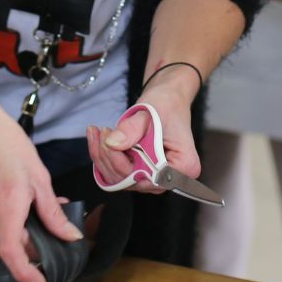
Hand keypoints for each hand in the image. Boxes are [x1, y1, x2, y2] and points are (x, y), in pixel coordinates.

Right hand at [0, 92, 82, 281]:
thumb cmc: (6, 143)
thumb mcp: (38, 175)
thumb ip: (52, 211)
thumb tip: (68, 236)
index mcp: (8, 208)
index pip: (13, 254)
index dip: (27, 274)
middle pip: (17, 241)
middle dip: (38, 234)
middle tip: (58, 216)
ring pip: (9, 229)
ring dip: (27, 220)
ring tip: (38, 194)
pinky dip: (14, 213)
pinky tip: (20, 191)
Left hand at [88, 72, 201, 193]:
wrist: (167, 100)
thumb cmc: (167, 105)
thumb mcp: (150, 112)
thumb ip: (133, 128)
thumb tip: (113, 143)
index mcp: (183, 167)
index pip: (146, 177)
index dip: (123, 163)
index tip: (109, 140)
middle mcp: (169, 179)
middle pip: (130, 181)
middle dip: (110, 157)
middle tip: (103, 132)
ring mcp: (154, 180)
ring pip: (120, 179)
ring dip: (104, 157)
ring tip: (100, 133)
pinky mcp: (141, 174)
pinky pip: (117, 174)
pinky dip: (104, 158)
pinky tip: (98, 139)